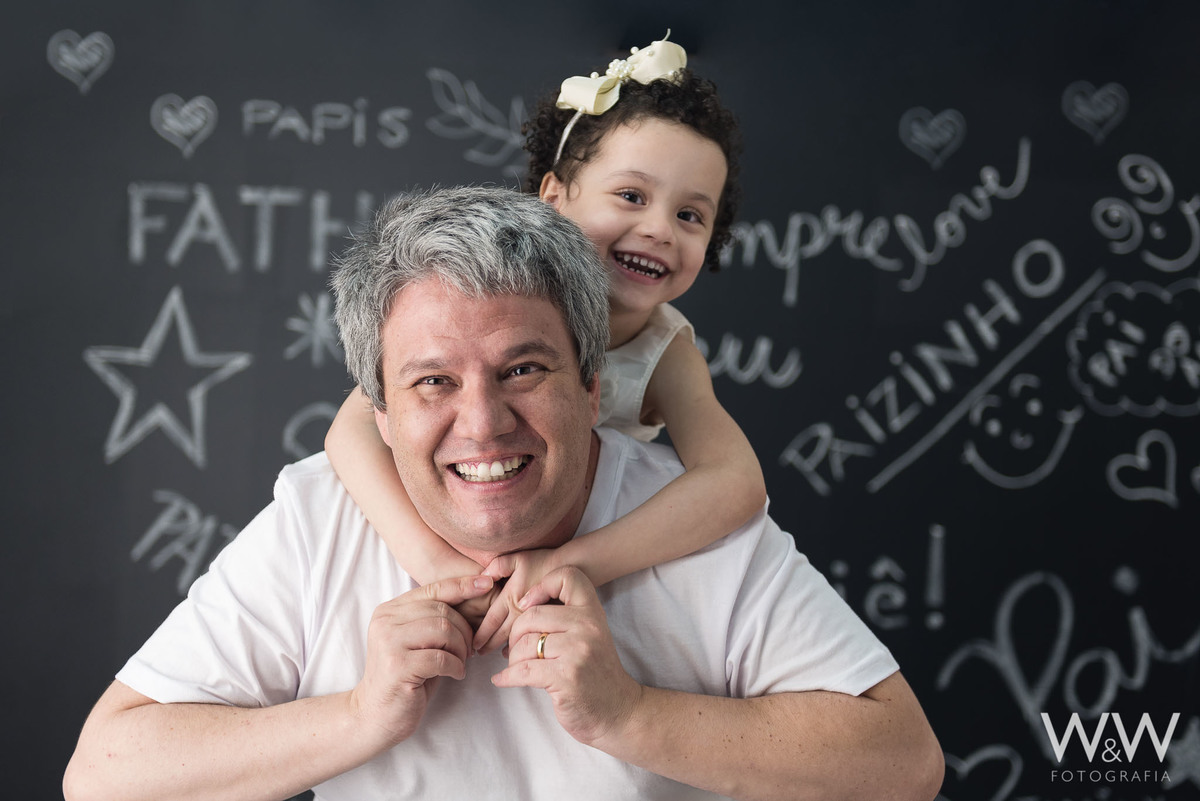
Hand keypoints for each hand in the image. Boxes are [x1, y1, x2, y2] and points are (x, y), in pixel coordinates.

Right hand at [350, 575, 494, 747]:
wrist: (375, 716)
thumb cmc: (406, 677)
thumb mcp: (416, 641)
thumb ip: (432, 619)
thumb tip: (474, 594)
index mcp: (389, 610)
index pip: (432, 589)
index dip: (462, 585)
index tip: (488, 583)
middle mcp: (385, 622)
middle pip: (441, 611)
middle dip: (465, 630)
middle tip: (469, 650)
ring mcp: (388, 643)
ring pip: (443, 630)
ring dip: (461, 648)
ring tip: (461, 662)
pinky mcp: (397, 666)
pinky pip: (441, 658)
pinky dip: (456, 666)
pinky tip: (455, 674)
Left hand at [474, 549, 560, 652]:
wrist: (573, 567)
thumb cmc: (543, 561)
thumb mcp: (518, 558)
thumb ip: (498, 565)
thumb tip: (482, 579)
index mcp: (510, 597)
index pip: (491, 622)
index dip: (481, 635)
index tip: (474, 644)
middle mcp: (520, 611)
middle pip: (501, 635)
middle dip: (488, 646)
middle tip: (478, 655)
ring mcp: (536, 619)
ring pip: (517, 640)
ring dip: (506, 650)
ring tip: (495, 658)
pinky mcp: (549, 623)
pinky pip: (533, 641)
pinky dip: (525, 650)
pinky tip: (520, 655)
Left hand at [490, 566, 641, 746]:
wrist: (617, 711)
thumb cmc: (595, 672)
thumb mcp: (589, 634)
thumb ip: (565, 617)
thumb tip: (520, 603)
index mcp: (593, 612)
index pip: (566, 576)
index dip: (541, 586)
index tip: (528, 605)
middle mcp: (588, 626)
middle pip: (532, 614)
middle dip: (515, 634)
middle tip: (516, 648)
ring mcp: (578, 652)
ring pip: (524, 644)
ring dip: (512, 659)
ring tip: (516, 667)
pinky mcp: (567, 678)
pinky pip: (522, 670)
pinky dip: (507, 677)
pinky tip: (502, 680)